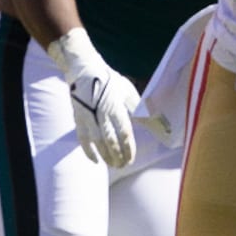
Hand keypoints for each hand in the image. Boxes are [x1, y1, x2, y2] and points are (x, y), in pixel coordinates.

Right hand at [48, 28, 139, 167]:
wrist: (83, 68)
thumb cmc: (110, 80)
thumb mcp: (128, 91)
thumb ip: (139, 108)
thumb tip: (157, 121)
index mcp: (115, 107)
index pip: (124, 133)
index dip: (128, 149)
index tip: (131, 159)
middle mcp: (100, 113)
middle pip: (110, 141)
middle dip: (117, 156)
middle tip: (123, 166)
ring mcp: (87, 116)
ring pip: (96, 142)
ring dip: (105, 156)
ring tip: (113, 165)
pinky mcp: (78, 118)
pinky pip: (82, 138)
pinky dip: (88, 151)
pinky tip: (95, 160)